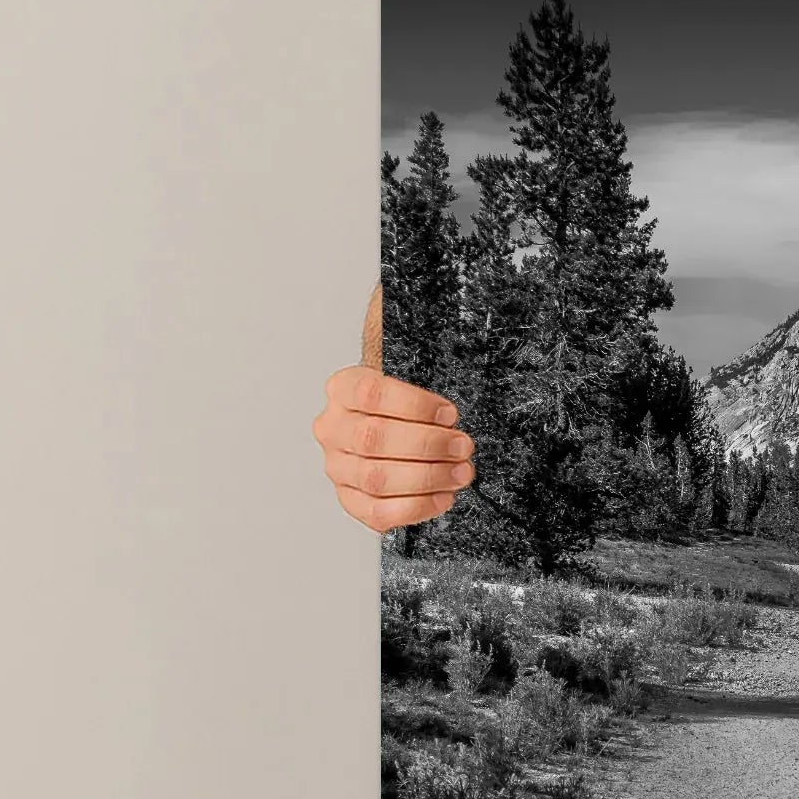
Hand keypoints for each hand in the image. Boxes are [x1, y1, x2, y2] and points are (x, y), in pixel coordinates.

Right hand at [310, 279, 473, 531]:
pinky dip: (414, 510)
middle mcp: (332, 427)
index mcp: (343, 386)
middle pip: (376, 440)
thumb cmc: (413, 391)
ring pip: (378, 478)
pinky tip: (444, 498)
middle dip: (430, 445)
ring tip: (465, 471)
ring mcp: (337, 467)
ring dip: (429, 477)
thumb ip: (423, 336)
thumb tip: (421, 284)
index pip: (371, 393)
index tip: (453, 411)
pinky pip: (377, 513)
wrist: (400, 419)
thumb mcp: (416, 360)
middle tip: (467, 445)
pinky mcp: (351, 499)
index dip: (415, 405)